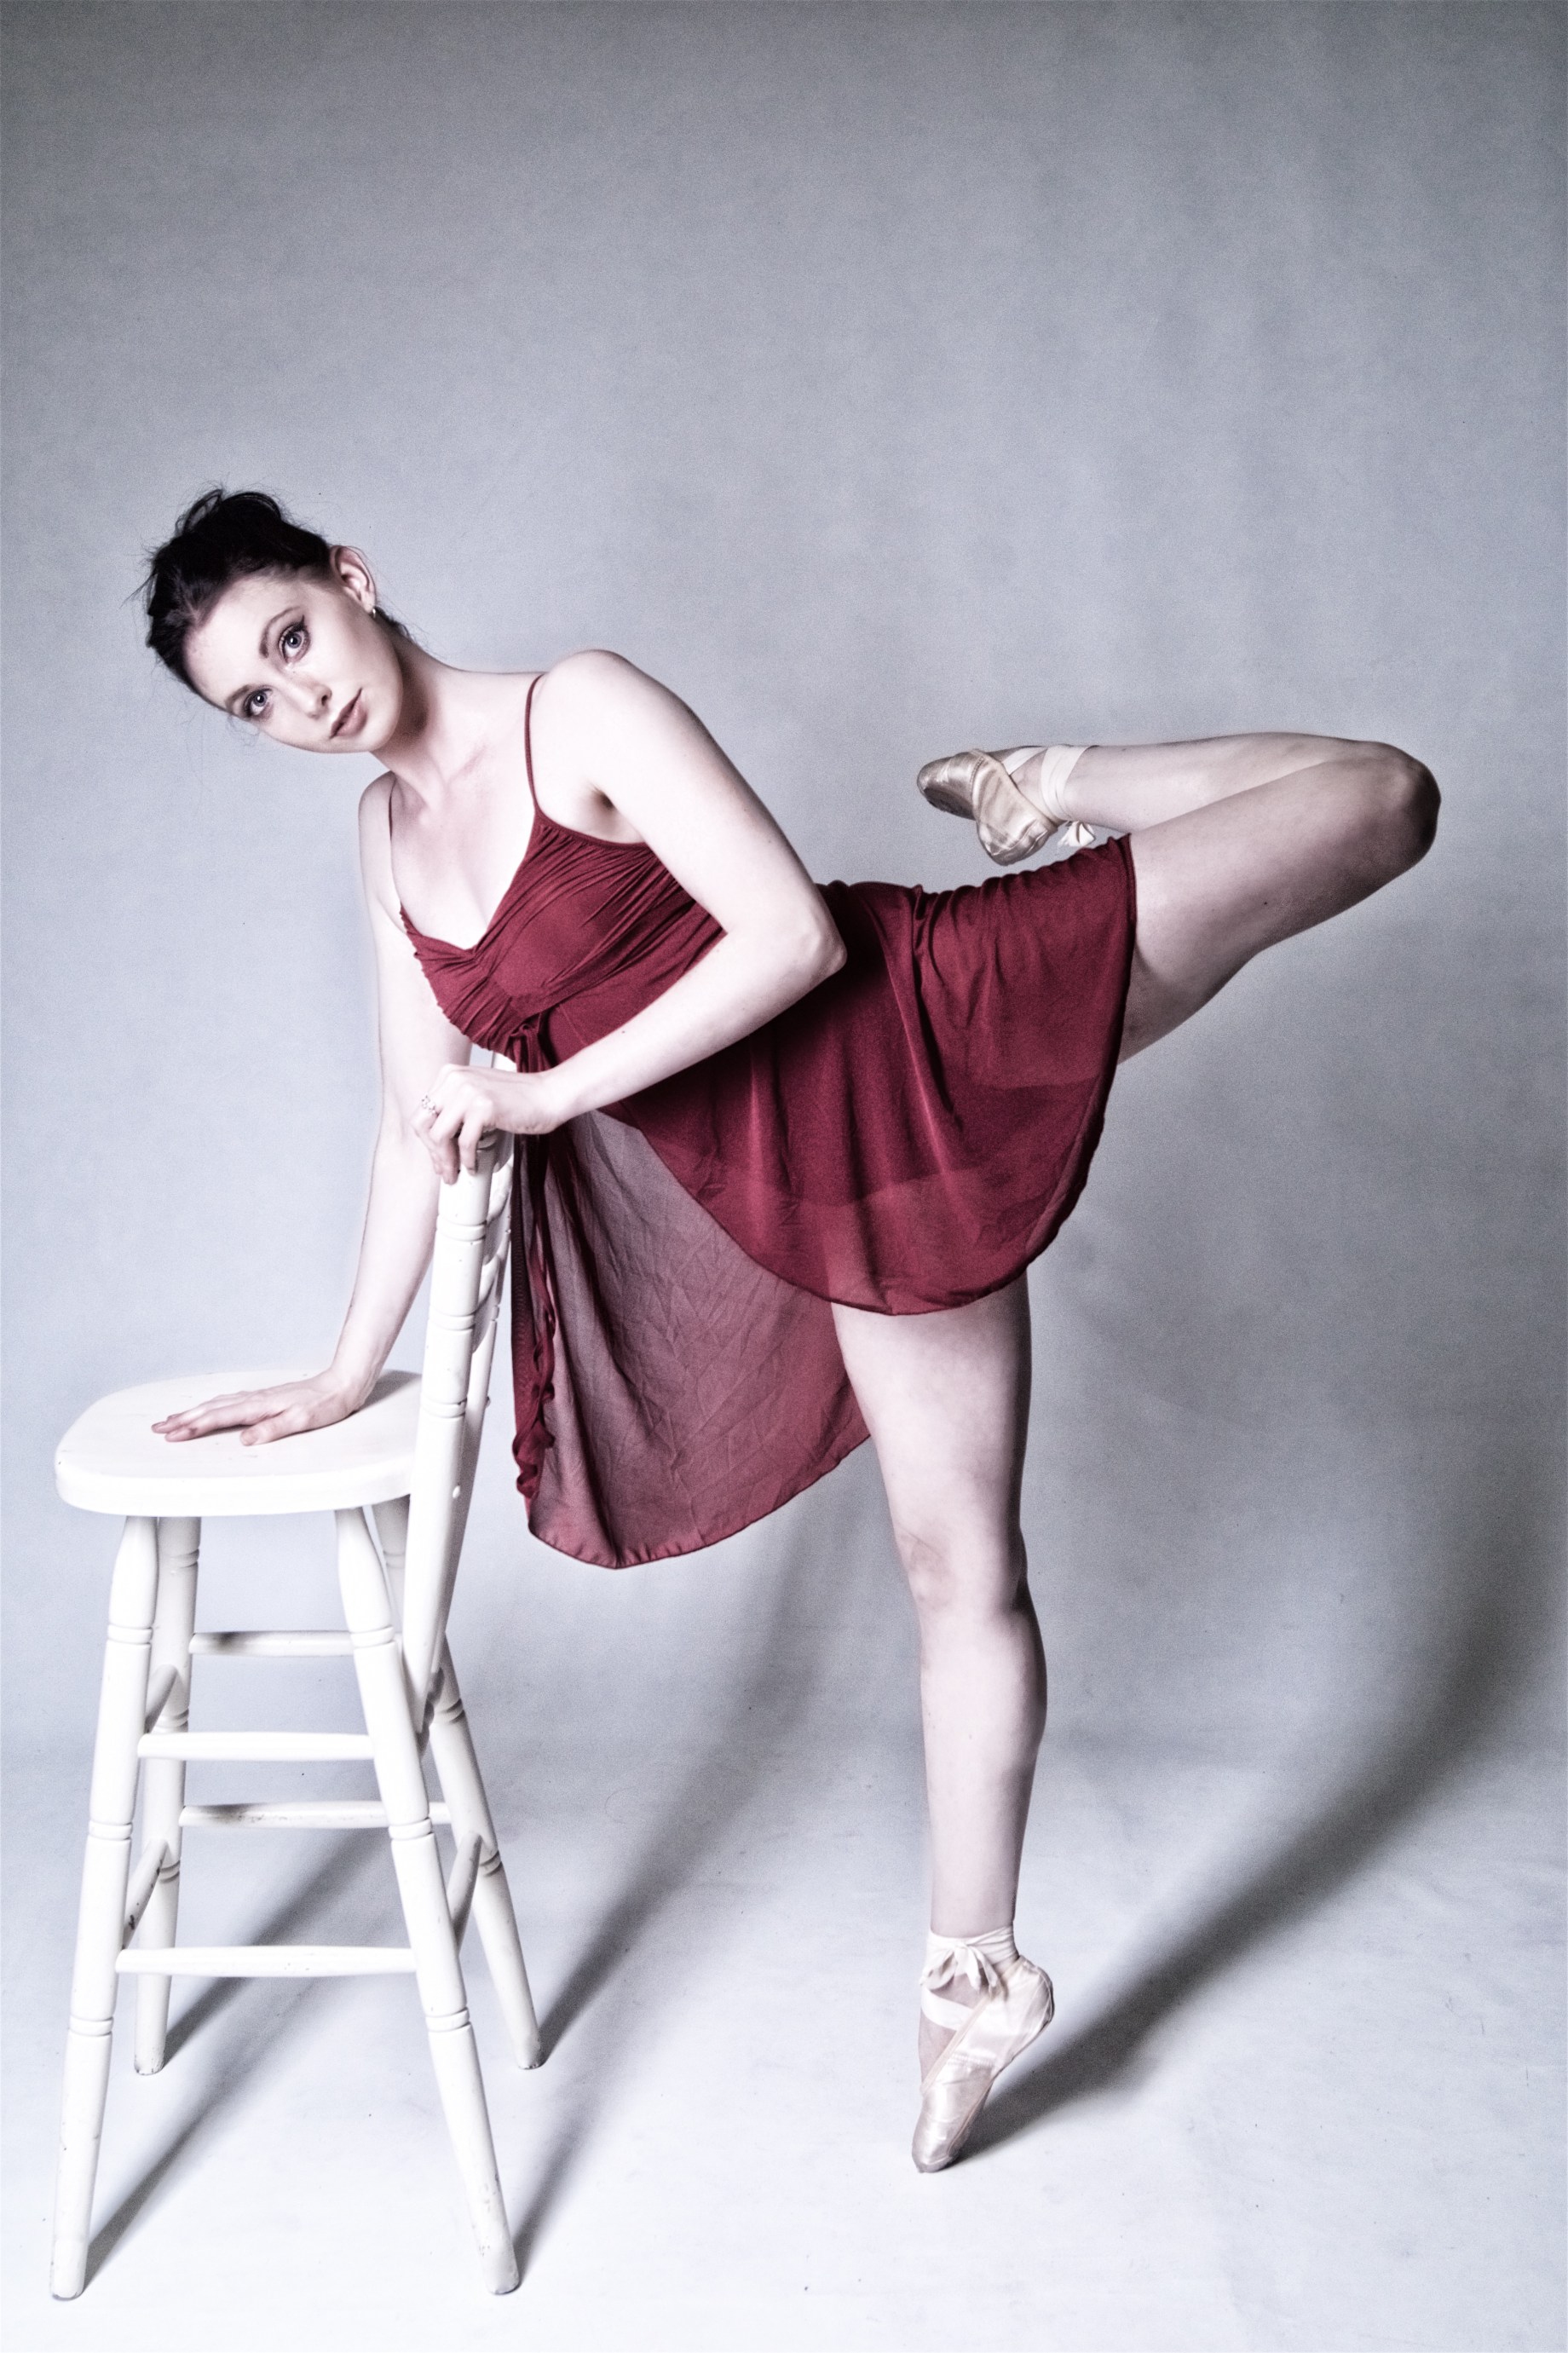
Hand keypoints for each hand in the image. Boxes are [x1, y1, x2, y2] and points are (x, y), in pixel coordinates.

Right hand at [152, 1372, 364, 1447]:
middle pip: (210, 1409)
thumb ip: (273, 1429)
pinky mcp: (263, 1398)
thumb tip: (246, 1439)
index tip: (172, 1435)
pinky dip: (210, 1406)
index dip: (193, 1427)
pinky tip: (207, 1409)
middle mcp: (254, 1399)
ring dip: (192, 1412)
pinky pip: (228, 1402)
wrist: (341, 1385)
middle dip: (182, 1419)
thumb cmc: (325, 1405)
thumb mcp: (302, 1422)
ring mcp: (257, 1397)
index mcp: (259, 1406)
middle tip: (157, 1428)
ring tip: (171, 1419)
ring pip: (216, 1404)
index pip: (219, 1418)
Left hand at [412, 1063, 567, 1180]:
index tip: (437, 1157)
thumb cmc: (519, 1100)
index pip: (421, 1113)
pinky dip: (467, 1159)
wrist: (549, 1096)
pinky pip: (465, 1143)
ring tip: (455, 1173)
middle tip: (443, 1169)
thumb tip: (437, 1143)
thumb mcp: (478, 1096)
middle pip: (423, 1124)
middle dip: (431, 1152)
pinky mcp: (484, 1107)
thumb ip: (456, 1109)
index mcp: (450, 1075)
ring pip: (440, 1135)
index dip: (426, 1140)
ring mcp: (469, 1091)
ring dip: (447, 1161)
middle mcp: (455, 1079)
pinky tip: (473, 1166)